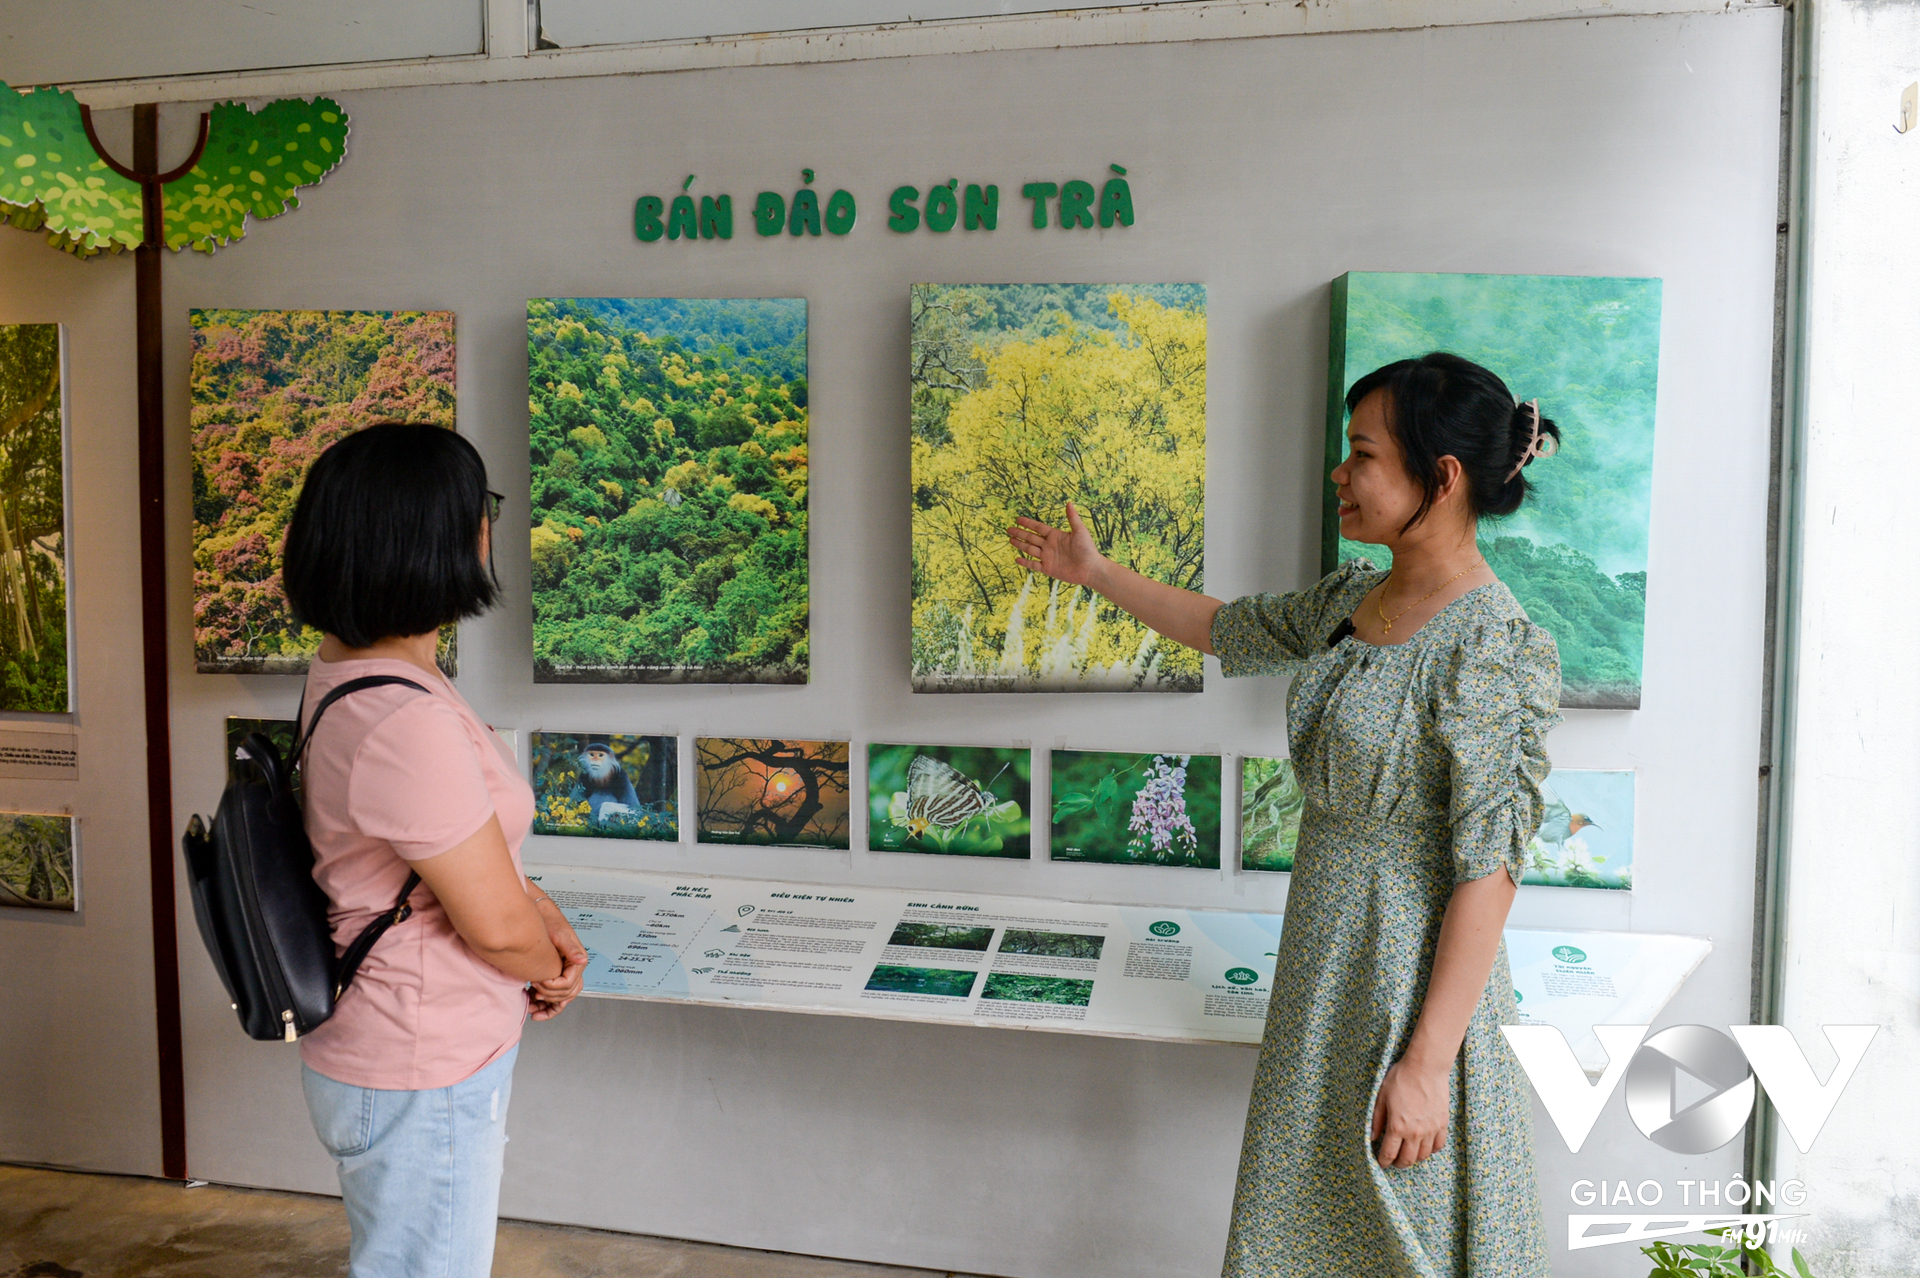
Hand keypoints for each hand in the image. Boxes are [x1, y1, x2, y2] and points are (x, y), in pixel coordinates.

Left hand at [527, 898, 586, 1020]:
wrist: (541, 917)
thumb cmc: (551, 924)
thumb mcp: (560, 935)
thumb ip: (571, 949)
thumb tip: (582, 959)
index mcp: (577, 961)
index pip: (569, 983)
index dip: (553, 987)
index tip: (537, 983)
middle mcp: (574, 970)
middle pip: (566, 994)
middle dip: (549, 997)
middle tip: (533, 990)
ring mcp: (565, 974)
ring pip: (561, 999)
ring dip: (547, 1006)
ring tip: (532, 1010)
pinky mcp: (556, 976)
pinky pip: (555, 996)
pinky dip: (545, 1004)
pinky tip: (533, 1005)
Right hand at [1008, 501, 1105, 589]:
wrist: (1090, 569)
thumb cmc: (1087, 549)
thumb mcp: (1080, 531)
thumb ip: (1072, 518)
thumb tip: (1069, 502)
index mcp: (1056, 536)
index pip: (1038, 528)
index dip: (1028, 523)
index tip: (1018, 519)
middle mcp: (1050, 546)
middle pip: (1031, 538)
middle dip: (1020, 533)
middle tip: (1009, 529)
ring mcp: (1048, 557)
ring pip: (1030, 550)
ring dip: (1020, 545)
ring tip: (1010, 540)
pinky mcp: (1048, 569)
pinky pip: (1034, 565)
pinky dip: (1025, 562)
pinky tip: (1017, 558)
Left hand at [1370, 1054, 1450, 1167]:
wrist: (1426, 1068)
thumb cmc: (1401, 1079)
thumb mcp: (1381, 1097)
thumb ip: (1377, 1119)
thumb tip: (1372, 1136)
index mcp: (1397, 1126)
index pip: (1389, 1153)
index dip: (1384, 1161)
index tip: (1381, 1163)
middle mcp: (1415, 1132)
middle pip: (1407, 1159)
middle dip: (1398, 1164)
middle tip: (1394, 1161)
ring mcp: (1431, 1130)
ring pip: (1423, 1155)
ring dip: (1414, 1158)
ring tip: (1408, 1154)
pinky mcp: (1442, 1124)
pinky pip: (1438, 1145)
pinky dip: (1430, 1150)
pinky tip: (1424, 1146)